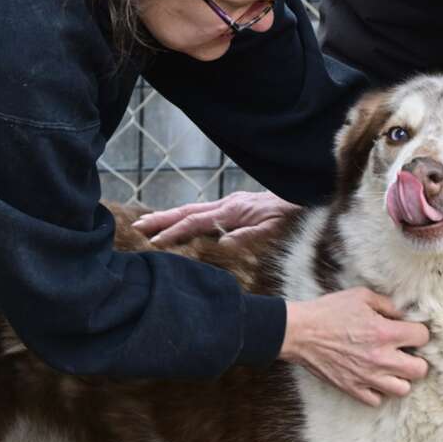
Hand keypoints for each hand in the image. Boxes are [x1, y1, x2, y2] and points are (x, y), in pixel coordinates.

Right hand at [132, 191, 299, 246]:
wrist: (307, 197)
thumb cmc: (293, 216)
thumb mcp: (274, 230)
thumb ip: (248, 236)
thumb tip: (221, 244)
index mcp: (234, 210)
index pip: (196, 222)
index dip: (173, 232)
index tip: (152, 242)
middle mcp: (229, 203)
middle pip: (188, 211)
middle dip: (161, 219)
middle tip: (135, 227)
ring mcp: (232, 203)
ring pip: (194, 210)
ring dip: (170, 216)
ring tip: (148, 223)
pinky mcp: (238, 205)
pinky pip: (205, 211)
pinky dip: (187, 216)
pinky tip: (182, 222)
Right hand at [280, 287, 429, 406]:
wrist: (300, 332)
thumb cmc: (329, 311)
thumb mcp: (361, 296)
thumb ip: (387, 304)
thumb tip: (403, 315)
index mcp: (384, 332)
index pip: (422, 337)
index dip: (419, 331)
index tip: (410, 330)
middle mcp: (380, 358)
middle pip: (420, 370)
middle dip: (417, 359)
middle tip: (406, 351)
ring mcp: (367, 377)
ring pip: (403, 389)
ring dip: (400, 377)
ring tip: (391, 366)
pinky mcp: (352, 388)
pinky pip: (377, 400)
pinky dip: (378, 390)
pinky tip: (373, 376)